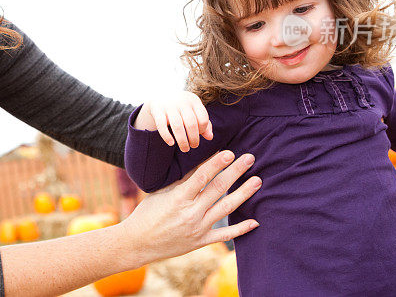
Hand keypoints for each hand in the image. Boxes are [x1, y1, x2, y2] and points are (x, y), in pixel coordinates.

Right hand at [119, 150, 260, 263]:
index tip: (230, 152)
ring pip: (226, 208)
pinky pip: (224, 235)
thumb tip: (203, 162)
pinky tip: (255, 221)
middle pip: (218, 188)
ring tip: (257, 181)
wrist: (138, 244)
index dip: (217, 163)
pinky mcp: (201, 242)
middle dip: (236, 172)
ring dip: (243, 193)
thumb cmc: (147, 214)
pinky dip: (240, 229)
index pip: (202, 176)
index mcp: (178, 198)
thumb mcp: (162, 192)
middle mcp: (190, 213)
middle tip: (250, 158)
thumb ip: (183, 179)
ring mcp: (198, 229)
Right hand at [134, 91, 212, 151]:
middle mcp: (182, 101)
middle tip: (193, 146)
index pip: (203, 118)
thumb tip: (210, 137)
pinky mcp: (157, 109)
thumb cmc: (181, 106)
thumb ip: (203, 123)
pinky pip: (162, 125)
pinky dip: (167, 136)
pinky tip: (171, 143)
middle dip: (194, 138)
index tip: (199, 135)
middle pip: (191, 123)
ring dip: (182, 140)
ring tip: (185, 149)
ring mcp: (169, 105)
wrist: (160, 95)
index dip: (203, 130)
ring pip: (177, 126)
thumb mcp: (194, 110)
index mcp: (193, 100)